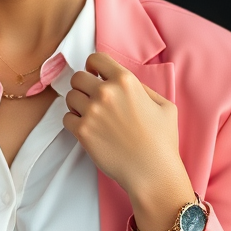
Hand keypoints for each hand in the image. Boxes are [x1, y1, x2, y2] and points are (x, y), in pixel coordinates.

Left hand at [63, 52, 190, 203]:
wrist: (153, 172)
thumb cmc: (162, 140)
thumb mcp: (163, 105)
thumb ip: (142, 88)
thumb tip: (122, 82)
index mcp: (125, 81)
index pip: (96, 58)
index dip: (93, 66)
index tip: (94, 74)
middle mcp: (106, 92)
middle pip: (77, 77)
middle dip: (83, 86)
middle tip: (92, 98)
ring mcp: (92, 112)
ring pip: (70, 97)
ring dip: (77, 104)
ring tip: (91, 115)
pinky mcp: (82, 131)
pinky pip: (66, 118)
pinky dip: (73, 122)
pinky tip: (88, 128)